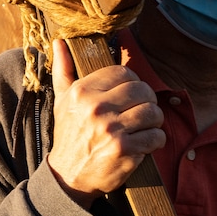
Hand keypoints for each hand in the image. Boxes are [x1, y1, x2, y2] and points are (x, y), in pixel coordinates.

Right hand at [46, 39, 164, 207]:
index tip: (131, 93)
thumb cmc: (69, 133)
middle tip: (142, 109)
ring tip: (145, 125)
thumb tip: (59, 41)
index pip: (123, 72)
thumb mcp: (62, 100)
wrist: (68, 174)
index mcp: (82, 91)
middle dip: (147, 100)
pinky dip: (156, 140)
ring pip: (153, 112)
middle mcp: (96, 108)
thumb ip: (63, 69)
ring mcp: (111, 129)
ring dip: (154, 120)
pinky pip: (156, 137)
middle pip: (142, 90)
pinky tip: (145, 142)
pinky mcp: (125, 150)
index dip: (133, 81)